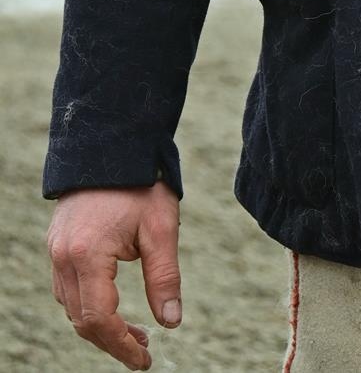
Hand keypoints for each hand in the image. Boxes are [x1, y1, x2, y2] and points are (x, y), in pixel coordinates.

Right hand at [46, 182, 181, 370]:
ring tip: (135, 331)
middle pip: (81, 320)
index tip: (145, 359)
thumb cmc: (141, 182)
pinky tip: (112, 306)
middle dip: (112, 340)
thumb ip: (164, 277)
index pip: (99, 320)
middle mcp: (64, 257)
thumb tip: (171, 323)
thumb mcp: (161, 228)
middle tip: (143, 349)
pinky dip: (87, 305)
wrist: (113, 142)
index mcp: (87, 255)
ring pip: (71, 307)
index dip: (121, 345)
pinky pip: (67, 288)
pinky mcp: (57, 244)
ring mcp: (56, 251)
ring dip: (99, 325)